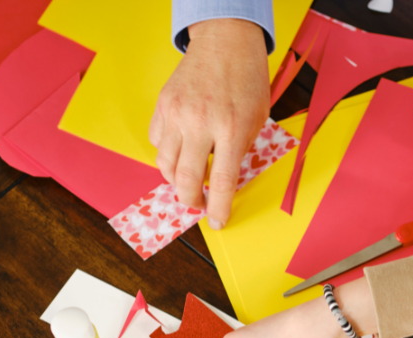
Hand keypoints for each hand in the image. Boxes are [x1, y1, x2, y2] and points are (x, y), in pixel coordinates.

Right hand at [149, 18, 269, 229]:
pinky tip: (180, 150)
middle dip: (191, 199)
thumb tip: (224, 181)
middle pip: (185, 178)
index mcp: (231, 128)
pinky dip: (166, 153)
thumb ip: (239, 150)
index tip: (217, 221)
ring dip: (175, 179)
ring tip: (188, 178)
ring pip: (164, 164)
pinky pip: (157, 141)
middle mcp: (200, 122)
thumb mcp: (256, 119)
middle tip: (198, 203)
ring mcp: (177, 113)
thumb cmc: (246, 80)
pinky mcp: (162, 105)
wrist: (225, 41)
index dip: (218, 208)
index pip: (222, 181)